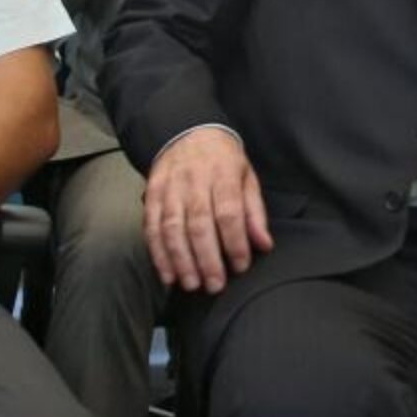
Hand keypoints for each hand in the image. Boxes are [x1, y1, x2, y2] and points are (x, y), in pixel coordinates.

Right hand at [144, 127, 272, 293]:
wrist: (187, 131)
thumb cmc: (223, 160)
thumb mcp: (246, 177)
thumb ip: (254, 212)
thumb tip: (264, 245)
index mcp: (223, 173)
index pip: (229, 212)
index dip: (234, 242)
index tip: (241, 266)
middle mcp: (194, 180)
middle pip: (199, 223)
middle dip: (207, 258)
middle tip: (215, 285)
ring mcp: (170, 187)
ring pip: (172, 227)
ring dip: (180, 260)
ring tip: (191, 284)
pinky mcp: (151, 194)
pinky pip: (151, 226)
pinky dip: (158, 253)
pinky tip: (167, 274)